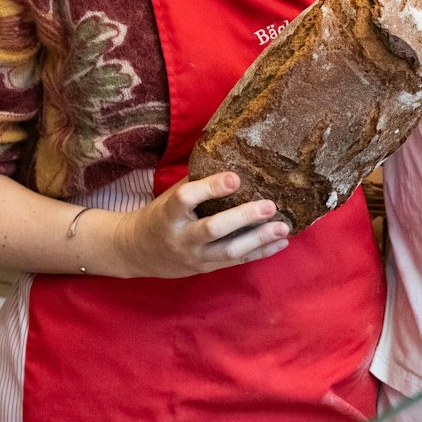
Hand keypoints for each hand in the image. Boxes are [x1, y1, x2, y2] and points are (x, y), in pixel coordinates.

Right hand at [111, 171, 289, 278]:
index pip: (187, 198)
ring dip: (259, 239)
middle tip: (270, 205)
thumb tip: (234, 153)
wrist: (137, 252)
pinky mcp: (206, 268)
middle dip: (243, 217)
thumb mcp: (171, 195)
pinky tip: (281, 243)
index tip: (236, 177)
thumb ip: (198, 180)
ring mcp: (194, 256)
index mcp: (169, 213)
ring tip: (283, 227)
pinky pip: (236, 262)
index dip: (210, 187)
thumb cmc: (162, 214)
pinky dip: (260, 253)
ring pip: (229, 251)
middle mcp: (181, 237)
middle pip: (213, 229)